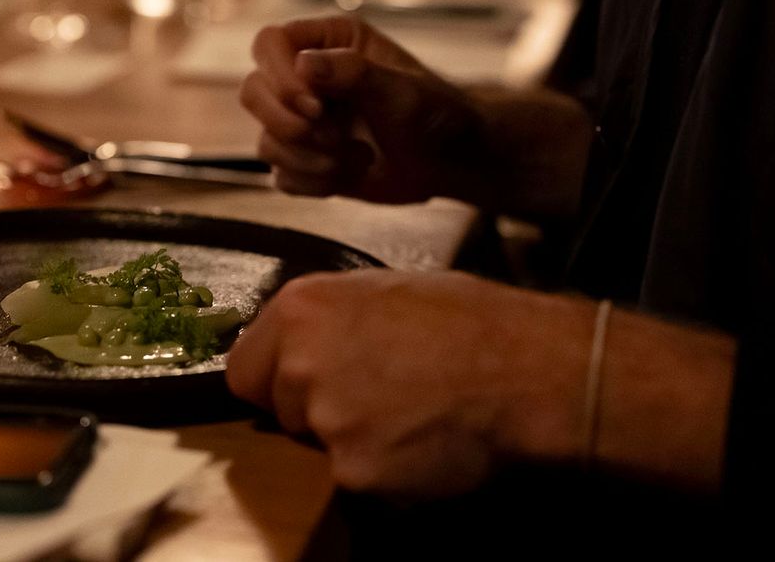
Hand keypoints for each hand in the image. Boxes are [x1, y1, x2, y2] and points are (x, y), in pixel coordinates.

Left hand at [226, 269, 589, 497]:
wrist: (530, 370)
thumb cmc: (472, 322)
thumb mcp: (385, 293)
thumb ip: (332, 321)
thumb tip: (306, 343)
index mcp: (302, 308)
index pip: (245, 370)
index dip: (279, 383)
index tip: (309, 385)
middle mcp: (299, 361)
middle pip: (279, 410)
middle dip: (315, 413)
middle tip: (376, 399)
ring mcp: (325, 419)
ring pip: (318, 448)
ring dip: (353, 444)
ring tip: (411, 419)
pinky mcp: (355, 471)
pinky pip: (358, 482)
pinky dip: (386, 475)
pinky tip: (424, 448)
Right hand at [239, 16, 488, 202]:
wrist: (452, 163)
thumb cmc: (436, 114)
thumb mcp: (401, 90)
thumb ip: (353, 73)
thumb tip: (303, 64)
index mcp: (328, 43)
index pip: (270, 44)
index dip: (280, 76)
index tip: (315, 106)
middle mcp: (306, 78)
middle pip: (253, 92)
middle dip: (288, 124)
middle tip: (332, 137)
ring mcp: (302, 121)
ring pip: (266, 140)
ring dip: (309, 158)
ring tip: (355, 157)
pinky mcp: (304, 160)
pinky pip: (280, 175)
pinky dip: (313, 182)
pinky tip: (349, 174)